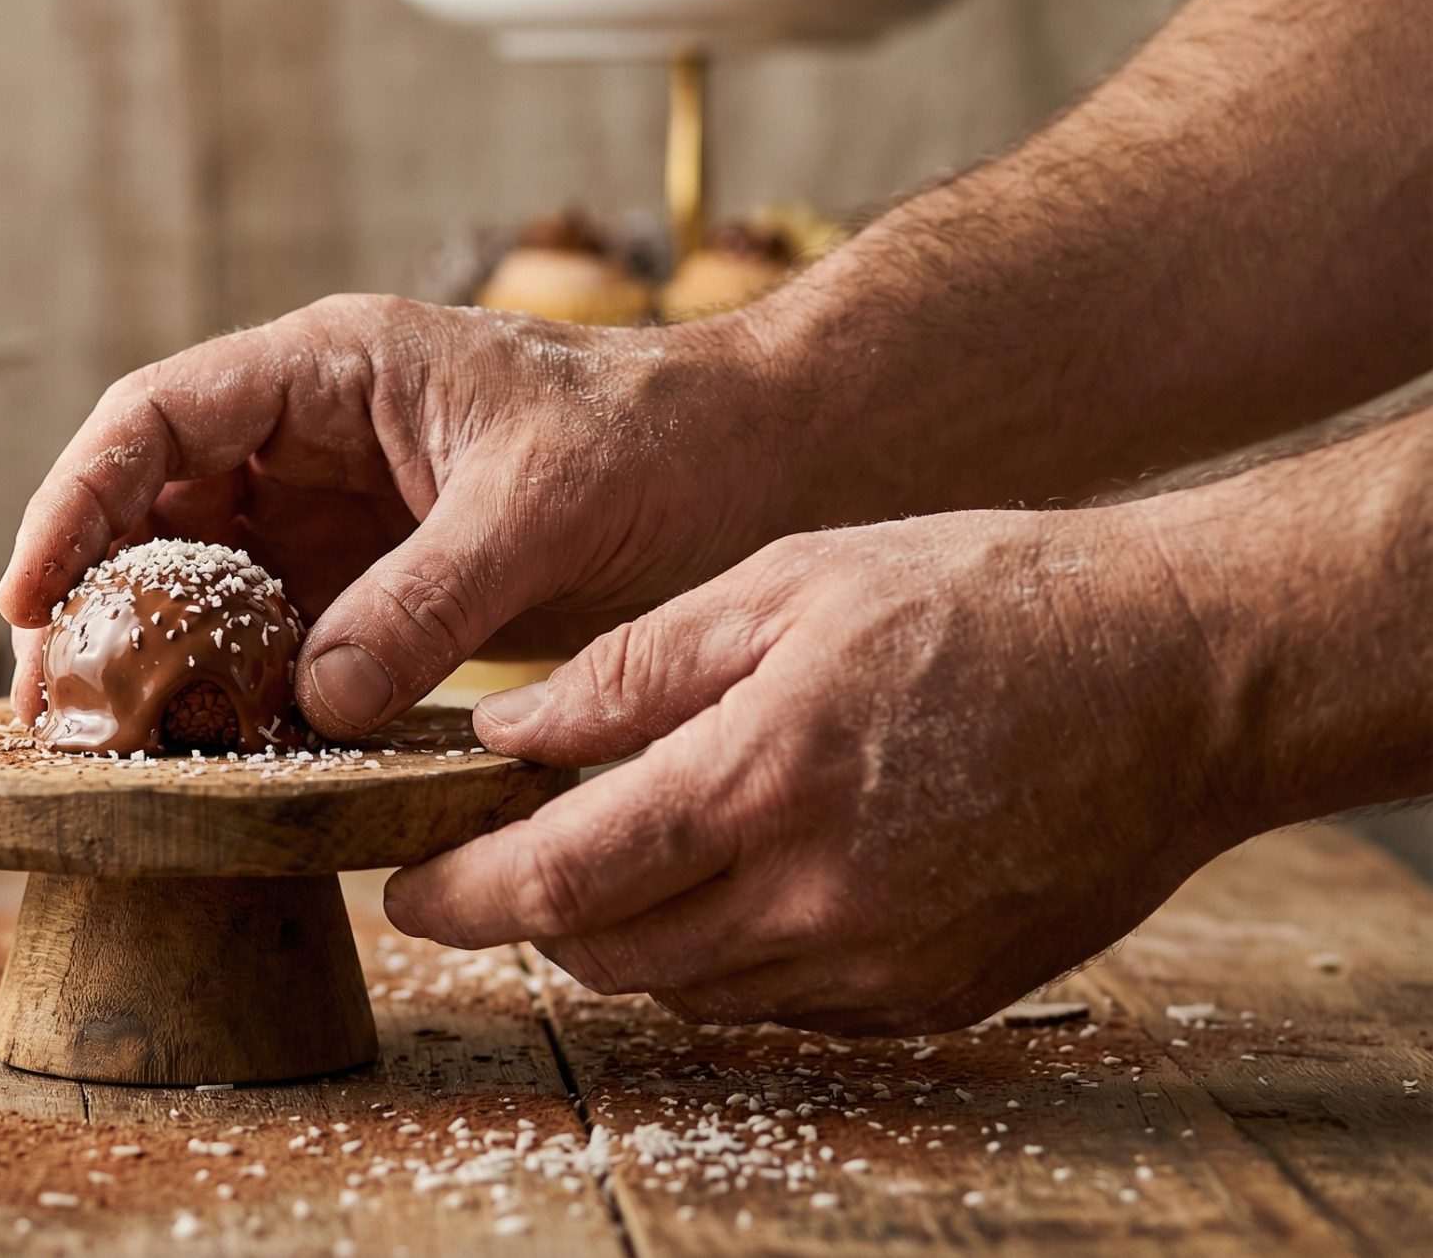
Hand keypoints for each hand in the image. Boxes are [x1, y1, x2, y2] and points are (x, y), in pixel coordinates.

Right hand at [0, 294, 786, 734]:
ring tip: (113, 748)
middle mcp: (310, 436)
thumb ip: (431, 598)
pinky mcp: (368, 583)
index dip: (78, 501)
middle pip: (152, 506)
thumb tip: (319, 698)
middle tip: (56, 710)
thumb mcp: (543, 507)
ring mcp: (333, 513)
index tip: (34, 596)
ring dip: (154, 656)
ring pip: (198, 579)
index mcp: (332, 369)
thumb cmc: (655, 441)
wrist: (749, 468)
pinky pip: (269, 635)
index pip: (159, 419)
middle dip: (91, 599)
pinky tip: (215, 751)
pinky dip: (234, 690)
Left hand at [384, 504, 1257, 1035]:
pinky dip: (727, 953)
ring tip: (624, 847)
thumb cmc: (985, 596)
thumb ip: (633, 669)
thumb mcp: (787, 583)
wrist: (1183, 674)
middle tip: (502, 854)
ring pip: (688, 988)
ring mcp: (881, 963)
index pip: (558, 880)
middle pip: (608, 955)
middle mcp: (816, 896)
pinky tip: (740, 875)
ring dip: (626, 935)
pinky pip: (781, 1003)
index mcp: (762, 778)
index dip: (458, 895)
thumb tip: (506, 733)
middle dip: (530, 917)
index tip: (402, 888)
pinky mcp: (934, 996)